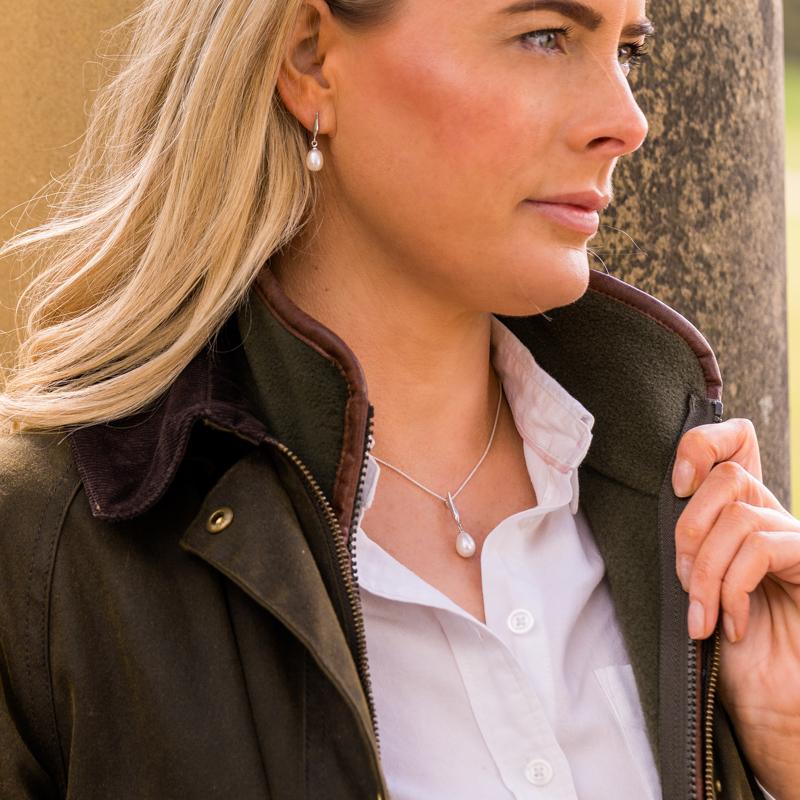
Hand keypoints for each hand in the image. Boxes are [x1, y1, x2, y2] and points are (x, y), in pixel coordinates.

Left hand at [672, 418, 799, 798]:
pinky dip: (733, 589)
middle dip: (689, 528)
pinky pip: (761, 550)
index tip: (675, 483)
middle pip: (727, 476)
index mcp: (739, 510)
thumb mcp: (691, 580)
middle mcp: (771, 516)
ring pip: (738, 517)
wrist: (769, 704)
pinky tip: (731, 624)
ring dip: (707, 570)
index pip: (735, 440)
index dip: (704, 443)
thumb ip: (685, 539)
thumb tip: (656, 500)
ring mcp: (795, 539)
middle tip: (684, 579)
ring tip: (703, 613)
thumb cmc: (724, 643)